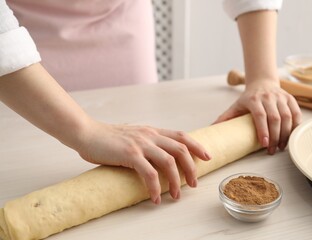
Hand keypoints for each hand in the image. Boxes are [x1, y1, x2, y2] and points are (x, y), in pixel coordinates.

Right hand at [76, 120, 211, 203]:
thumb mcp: (133, 135)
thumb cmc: (108, 138)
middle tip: (194, 184)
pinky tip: (155, 198)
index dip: (197, 145)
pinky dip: (155, 187)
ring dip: (176, 181)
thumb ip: (147, 143)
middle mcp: (150, 135)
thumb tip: (158, 156)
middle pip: (180, 149)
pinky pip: (149, 173)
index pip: (181, 136)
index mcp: (152, 131)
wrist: (87, 133)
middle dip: (191, 168)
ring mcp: (141, 144)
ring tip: (176, 195)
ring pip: (169, 162)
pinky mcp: (130, 154)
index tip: (207, 156)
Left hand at [214, 79, 301, 153]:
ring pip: (288, 117)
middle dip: (275, 136)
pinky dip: (296, 126)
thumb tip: (211, 128)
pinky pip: (296, 114)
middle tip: (273, 150)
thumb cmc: (248, 98)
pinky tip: (291, 137)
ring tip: (281, 147)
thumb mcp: (235, 106)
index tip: (264, 144)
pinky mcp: (290, 99)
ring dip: (286, 134)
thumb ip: (224, 118)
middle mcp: (269, 97)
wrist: (262, 83)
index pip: (260, 115)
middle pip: (275, 118)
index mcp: (254, 99)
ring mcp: (281, 97)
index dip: (263, 130)